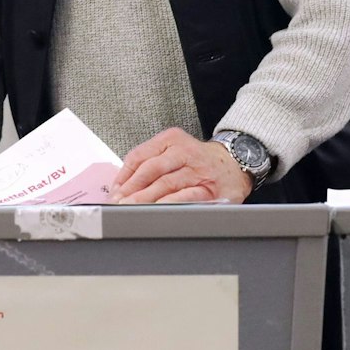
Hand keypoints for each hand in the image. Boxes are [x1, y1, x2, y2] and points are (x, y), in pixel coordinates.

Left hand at [111, 128, 252, 203]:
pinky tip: (159, 209)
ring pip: (166, 183)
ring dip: (146, 198)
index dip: (124, 176)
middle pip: (151, 169)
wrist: (235, 163)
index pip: (140, 156)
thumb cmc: (199, 160)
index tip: (114, 191)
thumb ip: (150, 163)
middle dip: (132, 189)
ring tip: (132, 209)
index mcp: (171, 140)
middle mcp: (184, 152)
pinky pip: (186, 195)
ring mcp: (197, 170)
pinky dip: (171, 203)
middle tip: (119, 203)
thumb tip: (122, 185)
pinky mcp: (209, 188)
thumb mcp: (174, 150)